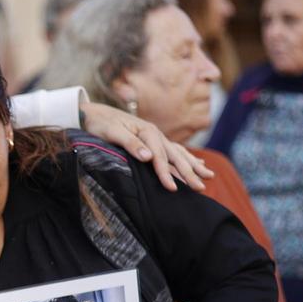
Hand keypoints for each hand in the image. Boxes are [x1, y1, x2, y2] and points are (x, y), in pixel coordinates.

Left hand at [79, 100, 213, 190]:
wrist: (93, 113)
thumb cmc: (100, 124)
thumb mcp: (112, 132)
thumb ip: (130, 143)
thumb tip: (148, 157)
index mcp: (147, 131)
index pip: (159, 157)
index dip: (166, 173)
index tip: (172, 188)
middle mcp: (155, 133)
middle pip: (175, 156)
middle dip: (189, 173)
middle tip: (201, 188)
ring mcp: (156, 137)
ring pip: (179, 153)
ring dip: (194, 166)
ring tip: (209, 176)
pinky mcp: (153, 140)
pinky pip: (175, 151)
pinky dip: (187, 158)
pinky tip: (198, 163)